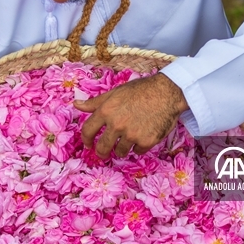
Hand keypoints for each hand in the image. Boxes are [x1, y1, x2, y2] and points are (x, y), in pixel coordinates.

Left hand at [74, 73, 188, 158]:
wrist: (167, 93)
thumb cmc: (141, 90)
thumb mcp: (116, 92)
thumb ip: (95, 102)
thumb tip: (76, 105)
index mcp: (106, 111)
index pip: (88, 130)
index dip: (86, 140)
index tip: (88, 144)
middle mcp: (117, 124)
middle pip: (102, 147)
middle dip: (102, 152)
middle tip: (104, 152)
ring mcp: (132, 134)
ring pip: (120, 151)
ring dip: (122, 148)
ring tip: (128, 140)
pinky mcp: (146, 141)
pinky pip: (137, 151)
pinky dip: (138, 146)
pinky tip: (143, 136)